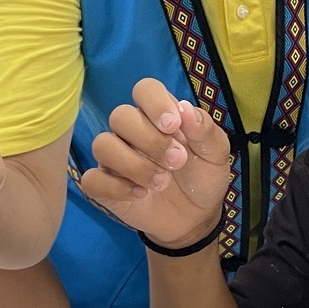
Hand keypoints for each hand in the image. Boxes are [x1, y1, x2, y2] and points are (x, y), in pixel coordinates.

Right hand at [79, 78, 230, 249]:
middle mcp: (132, 132)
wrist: (195, 217)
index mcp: (159, 115)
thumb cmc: (202, 177)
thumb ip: (205, 130)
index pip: (145, 89)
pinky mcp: (104, 186)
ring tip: (162, 183)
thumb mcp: (215, 154)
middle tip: (176, 161)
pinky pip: (92, 179)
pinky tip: (140, 195)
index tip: (173, 125)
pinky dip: (116, 187)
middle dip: (149, 139)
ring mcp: (115, 158)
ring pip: (102, 145)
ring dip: (134, 165)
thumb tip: (185, 108)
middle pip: (120, 116)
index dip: (155, 102)